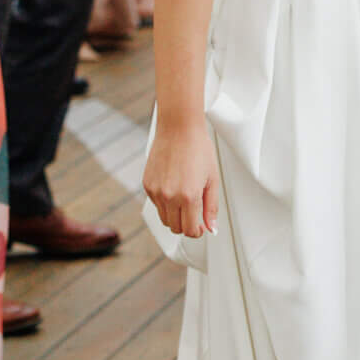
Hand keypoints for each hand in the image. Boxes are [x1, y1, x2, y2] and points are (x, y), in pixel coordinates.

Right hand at [143, 118, 218, 239]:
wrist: (178, 128)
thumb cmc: (198, 148)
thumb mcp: (212, 179)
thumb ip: (211, 206)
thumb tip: (211, 227)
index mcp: (188, 196)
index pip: (190, 229)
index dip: (197, 231)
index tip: (201, 227)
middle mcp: (169, 196)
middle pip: (175, 228)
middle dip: (186, 225)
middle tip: (195, 215)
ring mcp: (156, 191)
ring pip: (164, 218)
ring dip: (175, 216)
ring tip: (185, 199)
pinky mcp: (147, 185)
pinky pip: (156, 204)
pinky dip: (165, 203)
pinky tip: (174, 188)